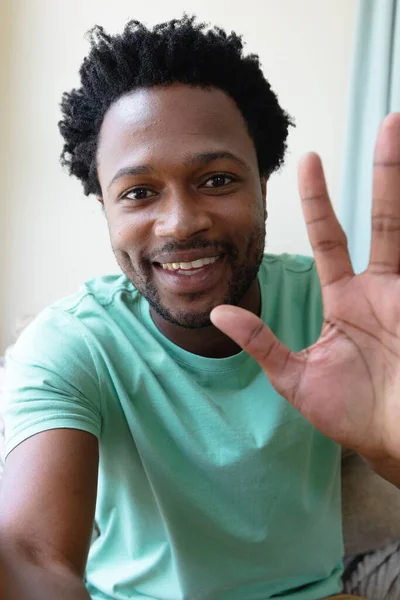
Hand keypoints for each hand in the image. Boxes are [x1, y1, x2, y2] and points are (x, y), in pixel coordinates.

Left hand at [211, 113, 399, 468]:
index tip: (310, 162)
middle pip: (385, 219)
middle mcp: (382, 290)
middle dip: (386, 173)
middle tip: (390, 123)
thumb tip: (217, 316)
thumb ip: (259, 344)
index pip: (332, 238)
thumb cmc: (348, 413)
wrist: (391, 442)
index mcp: (348, 300)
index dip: (320, 200)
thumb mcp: (295, 377)